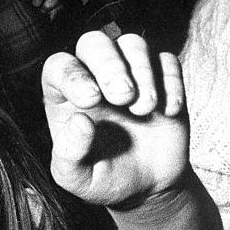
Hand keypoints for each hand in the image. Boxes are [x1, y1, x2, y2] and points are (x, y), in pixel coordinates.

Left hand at [42, 32, 188, 208]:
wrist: (146, 187)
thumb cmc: (103, 179)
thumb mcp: (76, 179)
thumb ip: (68, 154)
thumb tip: (78, 121)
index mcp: (64, 98)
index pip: (58, 66)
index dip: (73, 74)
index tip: (92, 100)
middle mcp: (93, 79)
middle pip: (94, 42)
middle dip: (110, 65)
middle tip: (124, 98)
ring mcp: (129, 75)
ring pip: (132, 43)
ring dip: (141, 72)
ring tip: (144, 109)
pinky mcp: (162, 79)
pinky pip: (167, 60)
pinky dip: (171, 81)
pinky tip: (169, 112)